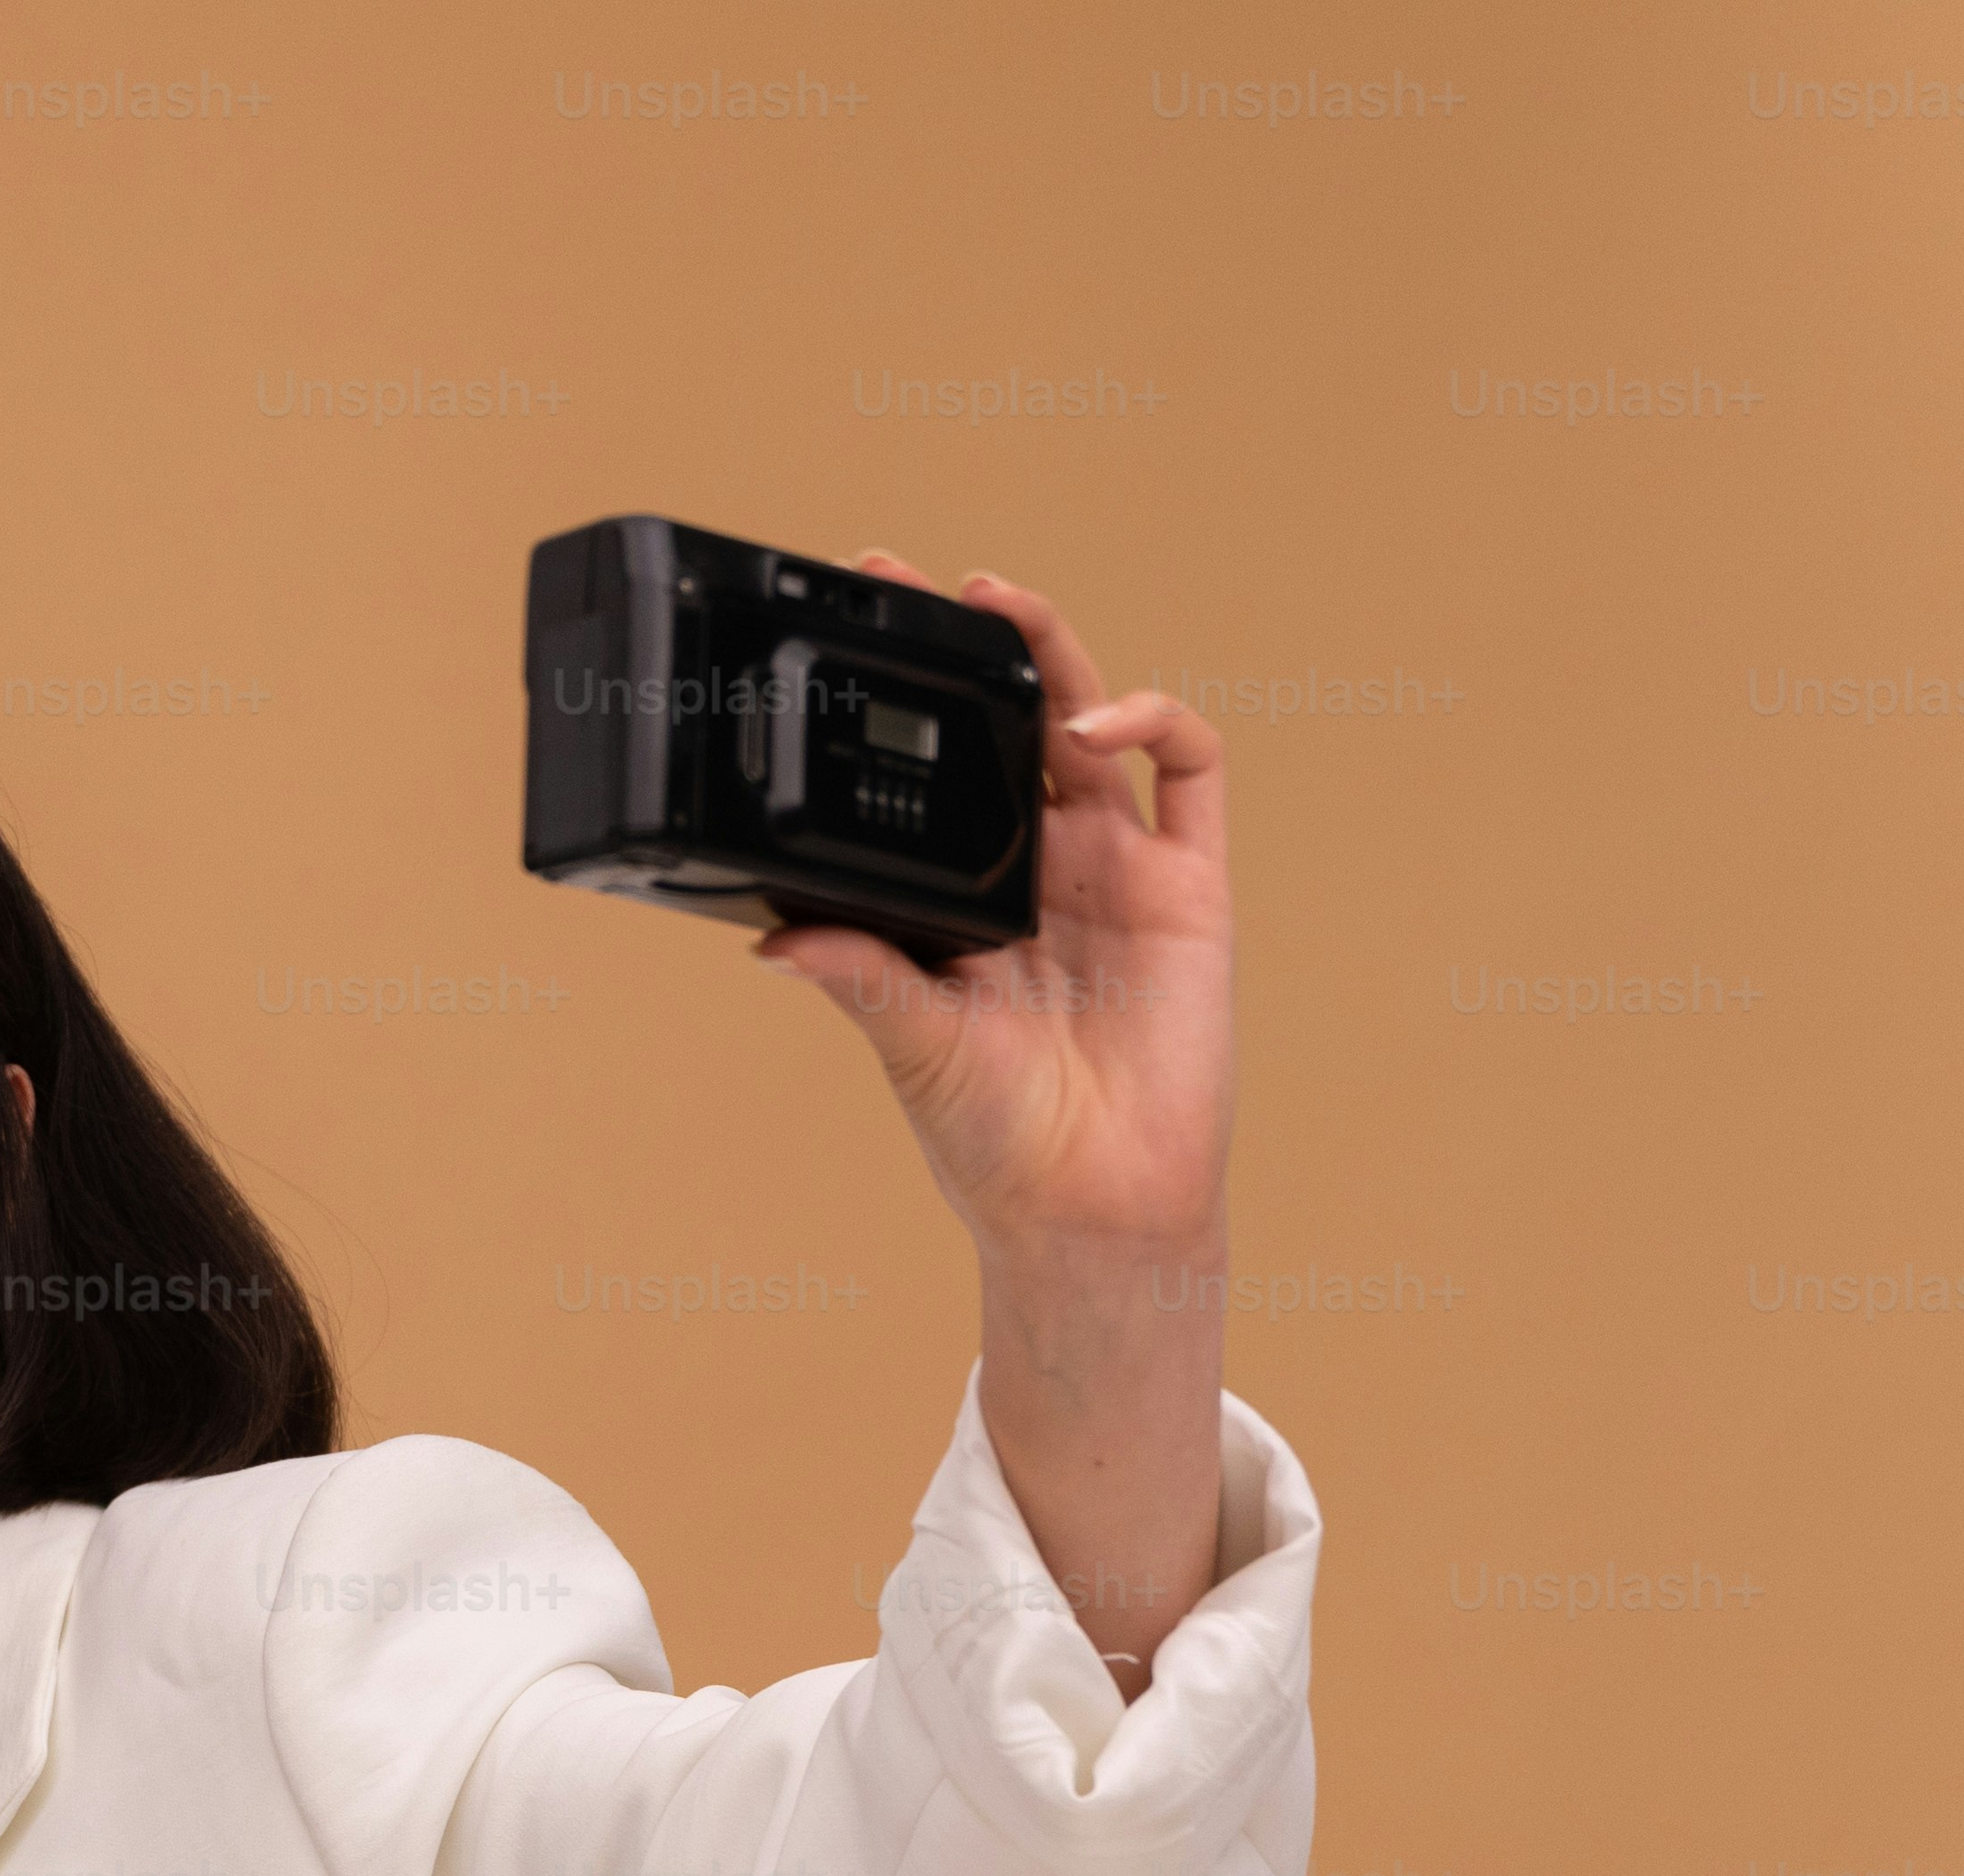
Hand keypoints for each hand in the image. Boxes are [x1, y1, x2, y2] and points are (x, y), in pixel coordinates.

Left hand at [752, 558, 1229, 1265]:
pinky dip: (1152, 721)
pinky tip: (1094, 722)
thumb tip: (771, 933)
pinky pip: (1193, 772)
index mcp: (969, 894)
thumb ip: (858, 976)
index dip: (908, 705)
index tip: (855, 640)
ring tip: (1005, 607)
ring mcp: (1121, 865)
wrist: (1093, 1207)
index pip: (939, 772)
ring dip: (1056, 654)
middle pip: (1019, 720)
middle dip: (984, 642)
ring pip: (1098, 721)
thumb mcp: (910, 1047)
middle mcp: (1044, 865)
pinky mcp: (1192, 885)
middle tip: (927, 580)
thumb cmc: (998, 1138)